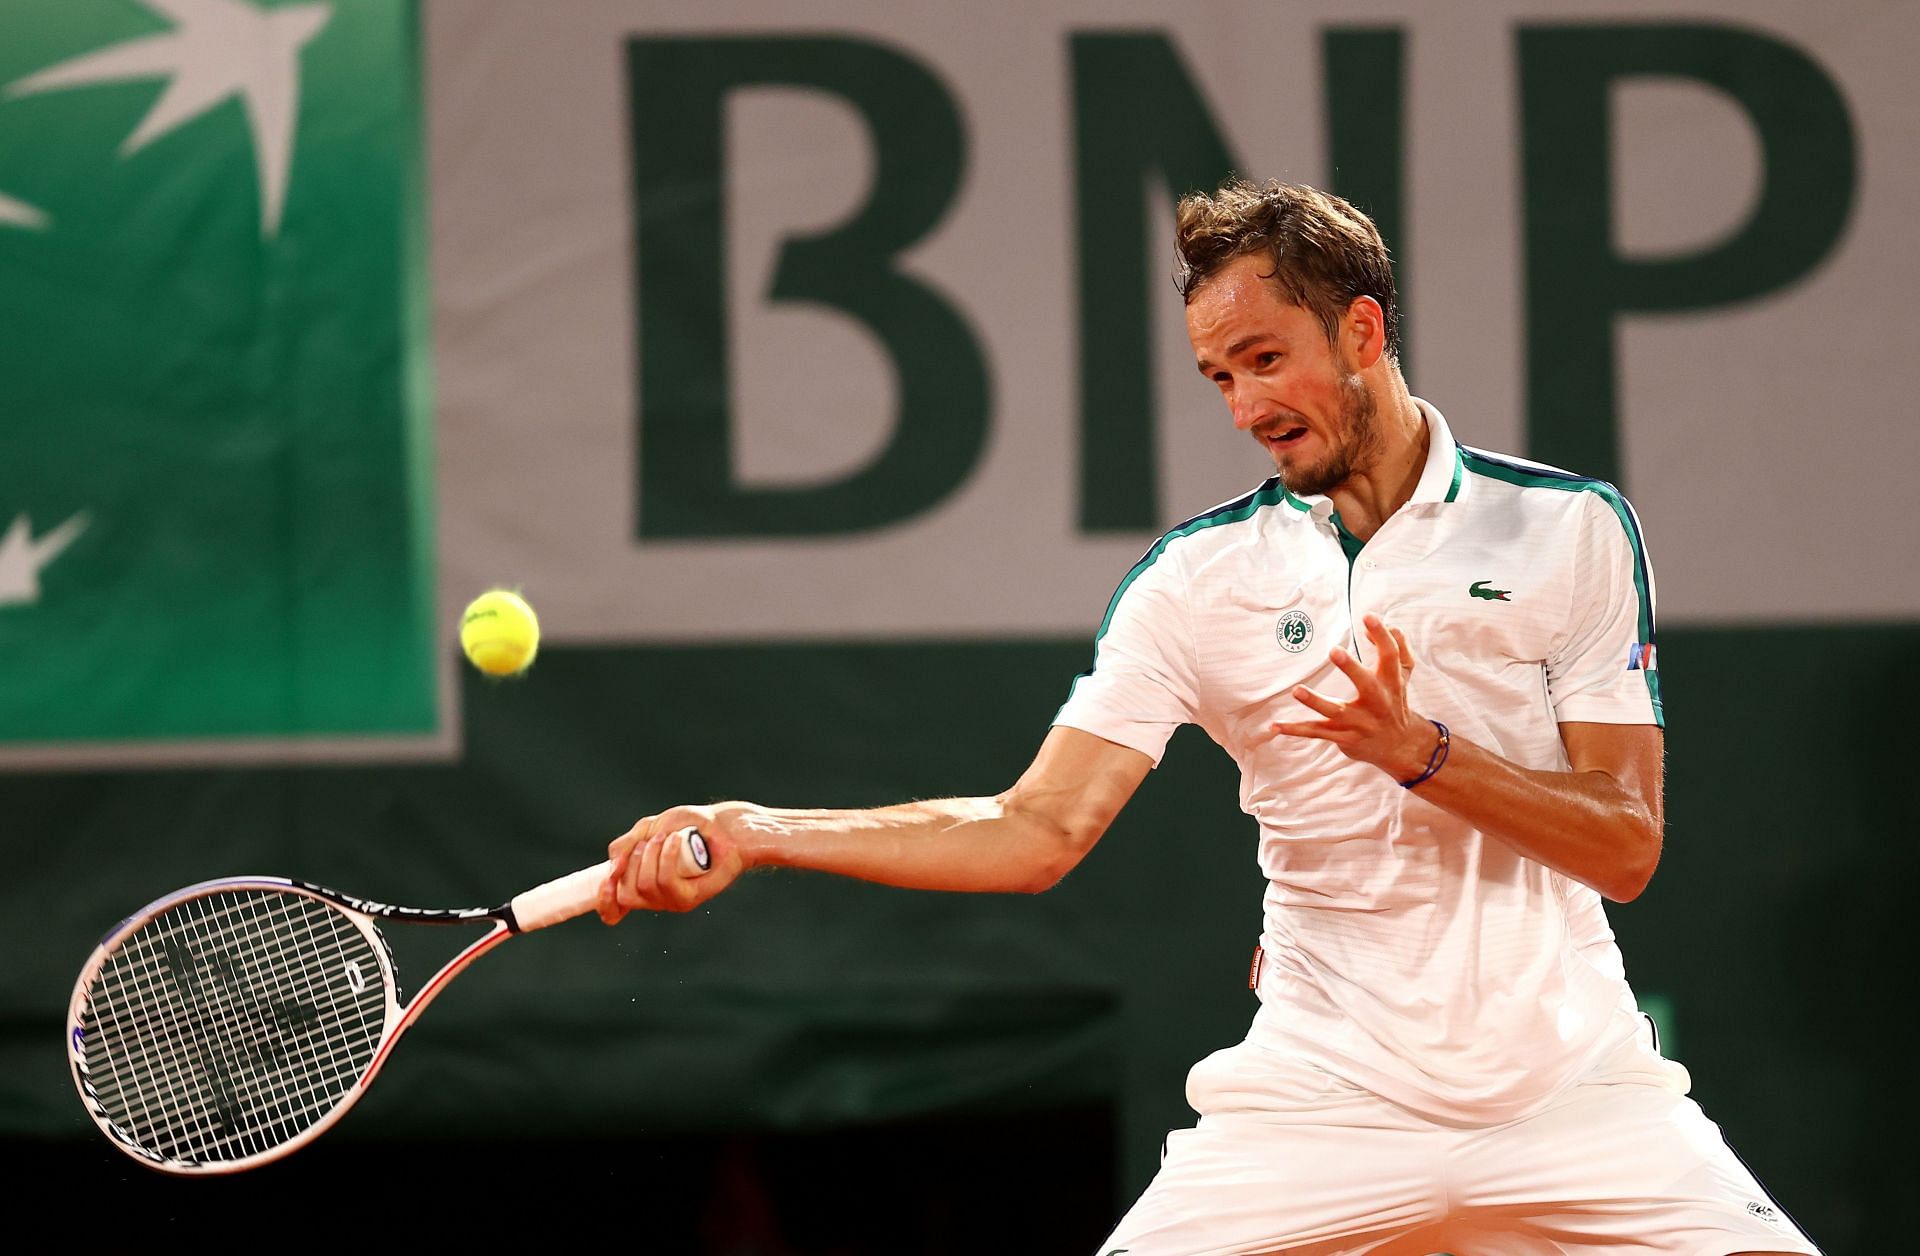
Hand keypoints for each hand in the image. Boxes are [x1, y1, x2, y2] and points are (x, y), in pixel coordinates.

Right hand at [596, 801, 753, 923]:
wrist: (722, 825)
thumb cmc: (686, 827)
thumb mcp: (647, 829)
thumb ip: (624, 846)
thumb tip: (612, 869)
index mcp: (639, 884)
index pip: (613, 910)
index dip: (604, 902)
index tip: (606, 882)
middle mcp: (654, 898)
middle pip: (626, 894)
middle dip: (633, 861)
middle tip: (651, 841)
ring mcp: (672, 900)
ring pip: (646, 886)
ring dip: (652, 855)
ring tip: (670, 837)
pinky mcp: (691, 898)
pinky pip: (667, 882)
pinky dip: (667, 857)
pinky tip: (677, 841)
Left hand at [1270, 613, 1435, 780]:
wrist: (1398, 745)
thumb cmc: (1395, 700)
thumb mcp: (1403, 674)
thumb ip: (1399, 646)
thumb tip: (1387, 623)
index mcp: (1391, 682)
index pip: (1390, 656)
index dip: (1381, 635)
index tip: (1367, 616)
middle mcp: (1377, 702)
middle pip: (1366, 684)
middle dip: (1351, 669)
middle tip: (1334, 651)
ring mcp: (1358, 722)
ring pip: (1335, 711)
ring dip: (1315, 701)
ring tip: (1297, 690)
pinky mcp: (1342, 736)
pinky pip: (1315, 732)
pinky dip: (1294, 730)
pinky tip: (1274, 725)